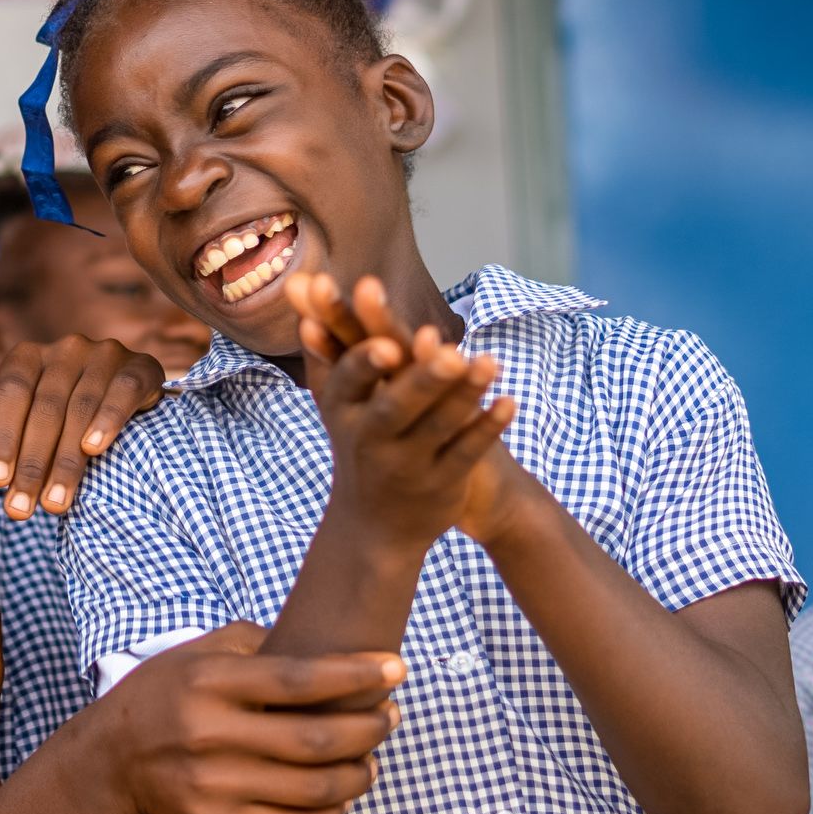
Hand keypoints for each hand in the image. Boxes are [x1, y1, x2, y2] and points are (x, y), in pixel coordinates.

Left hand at [0, 336, 163, 518]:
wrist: (133, 401)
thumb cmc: (70, 418)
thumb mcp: (34, 426)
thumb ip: (7, 441)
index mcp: (31, 356)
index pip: (11, 392)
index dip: (2, 437)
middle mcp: (67, 348)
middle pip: (45, 407)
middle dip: (32, 464)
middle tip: (22, 509)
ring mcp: (105, 354)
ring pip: (81, 408)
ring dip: (66, 461)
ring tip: (55, 503)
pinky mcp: (141, 366)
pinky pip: (122, 391)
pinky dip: (107, 420)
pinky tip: (93, 449)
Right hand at [100, 622, 404, 813]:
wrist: (111, 759)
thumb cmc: (165, 694)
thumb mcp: (198, 652)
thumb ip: (255, 642)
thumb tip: (316, 643)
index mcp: (212, 683)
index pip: (301, 679)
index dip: (357, 675)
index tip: (396, 668)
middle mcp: (211, 733)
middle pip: (315, 738)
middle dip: (369, 728)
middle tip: (392, 717)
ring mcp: (213, 783)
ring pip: (312, 788)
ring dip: (357, 775)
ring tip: (372, 760)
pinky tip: (342, 797)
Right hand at [286, 273, 518, 552]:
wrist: (372, 528)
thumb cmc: (357, 444)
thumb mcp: (336, 402)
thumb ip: (325, 346)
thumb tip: (303, 285)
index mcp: (343, 413)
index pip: (349, 383)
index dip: (365, 365)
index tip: (385, 343)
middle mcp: (371, 441)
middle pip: (396, 408)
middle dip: (420, 380)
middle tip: (448, 349)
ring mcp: (408, 465)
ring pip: (438, 427)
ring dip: (464, 393)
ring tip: (490, 360)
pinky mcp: (441, 484)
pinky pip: (466, 453)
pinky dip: (487, 428)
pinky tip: (509, 402)